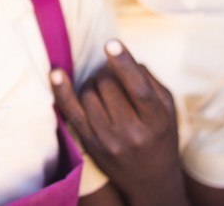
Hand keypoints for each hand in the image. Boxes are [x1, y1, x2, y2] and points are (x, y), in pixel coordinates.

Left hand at [52, 40, 185, 205]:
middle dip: (107, 72)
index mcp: (155, 121)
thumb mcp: (167, 110)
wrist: (150, 180)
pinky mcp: (90, 143)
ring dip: (93, 83)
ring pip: (89, 93)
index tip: (110, 43)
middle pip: (109, 86)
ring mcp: (107, 140)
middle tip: (112, 75)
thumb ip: (149, 81)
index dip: (123, 64)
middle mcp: (131, 133)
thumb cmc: (160, 135)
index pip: (138, 89)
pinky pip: (72, 112)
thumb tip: (122, 57)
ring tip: (104, 89)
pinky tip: (56, 74)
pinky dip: (62, 91)